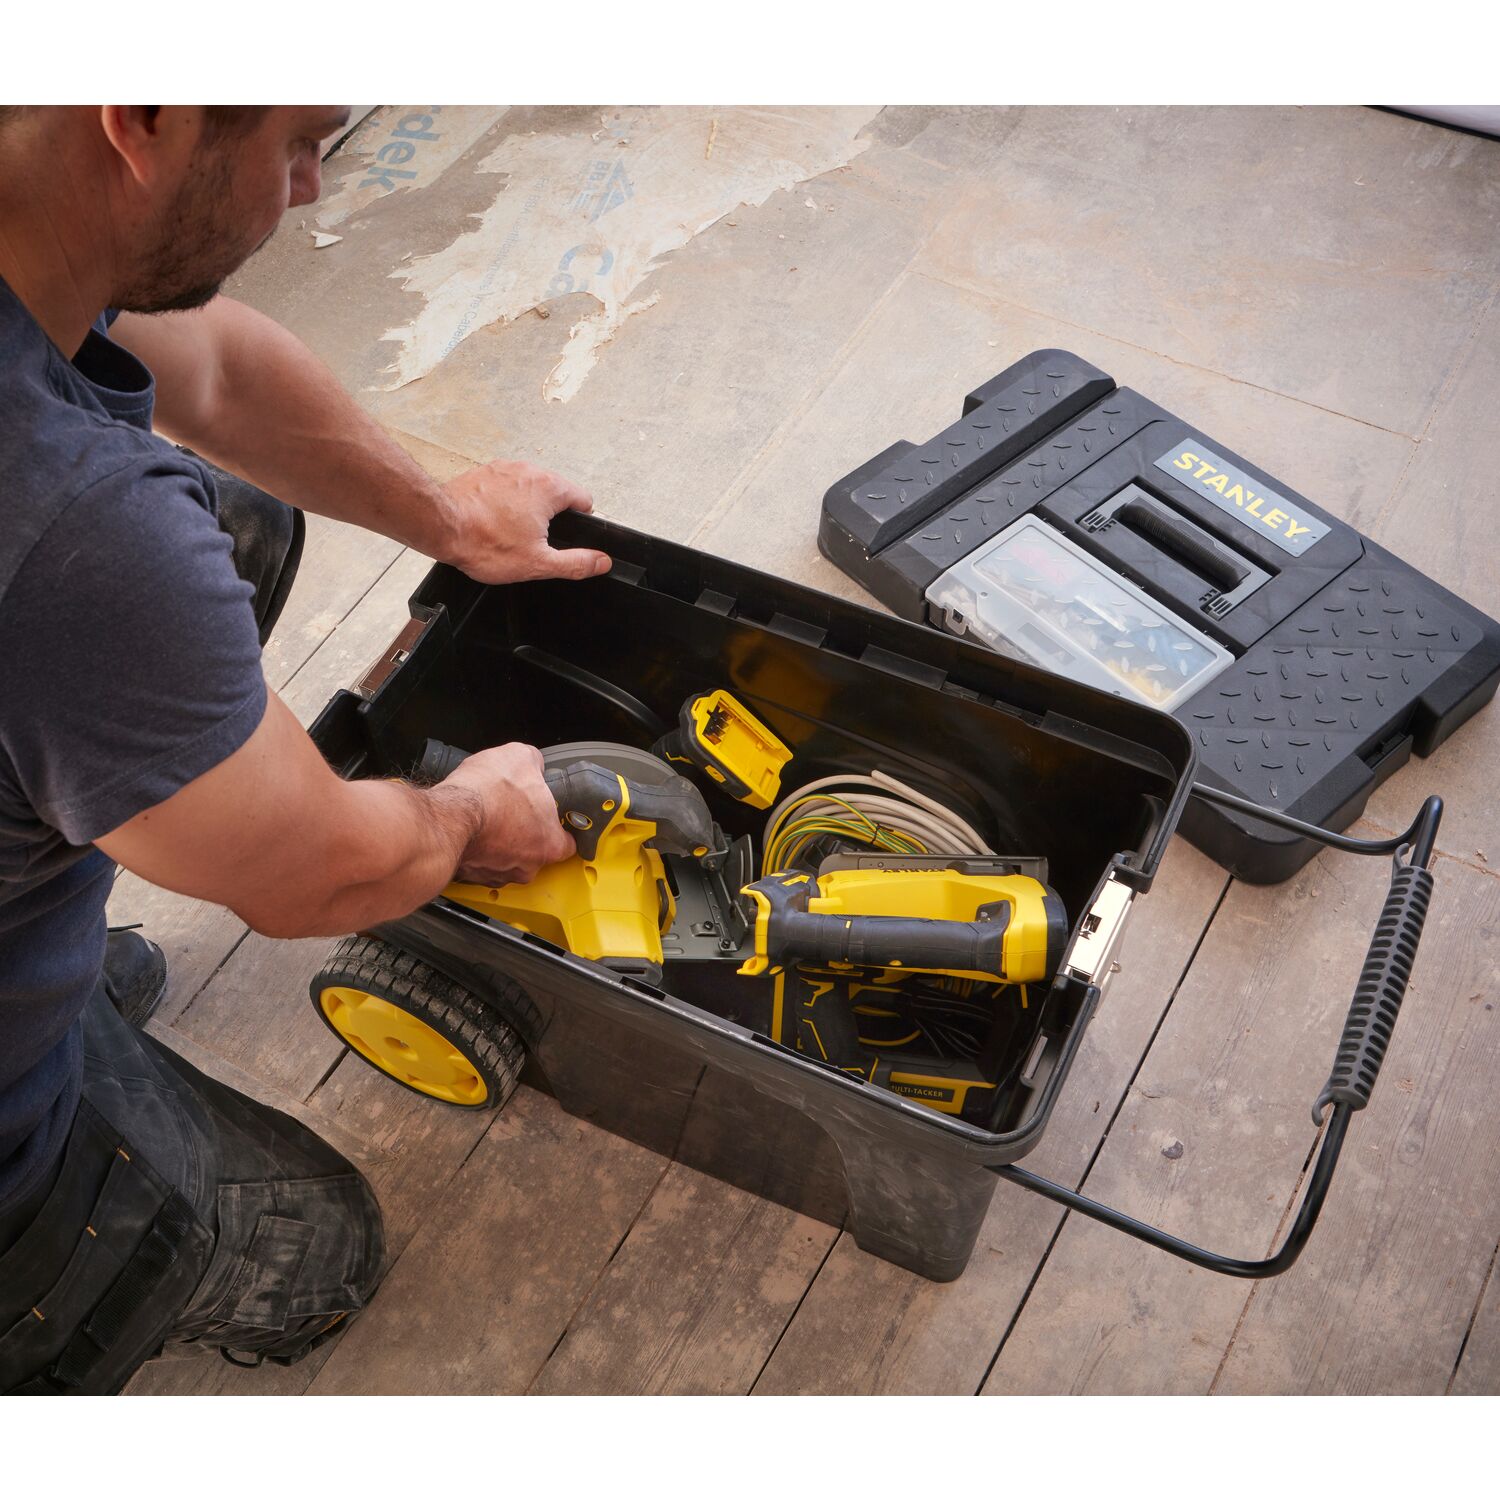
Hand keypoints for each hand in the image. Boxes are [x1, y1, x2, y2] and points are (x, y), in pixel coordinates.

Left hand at [440, 459, 610, 584]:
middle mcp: (529, 470)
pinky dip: (503, 501)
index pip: (583, 499)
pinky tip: (491, 520)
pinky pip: (505, 486)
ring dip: (526, 508)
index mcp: (549, 488)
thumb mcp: (539, 563)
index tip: (563, 537)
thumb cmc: (483, 541)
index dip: (579, 523)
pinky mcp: (484, 472)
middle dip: (549, 517)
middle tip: (531, 540)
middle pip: (556, 492)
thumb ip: (576, 562)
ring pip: (529, 488)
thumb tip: (601, 561)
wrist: (440, 526)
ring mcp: (504, 468)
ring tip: (508, 531)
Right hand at [440, 742, 575, 885]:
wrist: (451, 812)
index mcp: (550, 844)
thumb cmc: (489, 792)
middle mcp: (527, 867)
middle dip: (523, 833)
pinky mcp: (470, 876)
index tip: (549, 817)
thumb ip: (535, 766)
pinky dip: (475, 848)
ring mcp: (497, 874)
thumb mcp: (522, 757)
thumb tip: (531, 765)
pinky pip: (478, 863)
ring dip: (498, 842)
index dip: (557, 827)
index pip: (567, 844)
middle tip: (512, 811)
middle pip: (533, 853)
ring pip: (504, 859)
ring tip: (488, 817)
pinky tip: (472, 828)